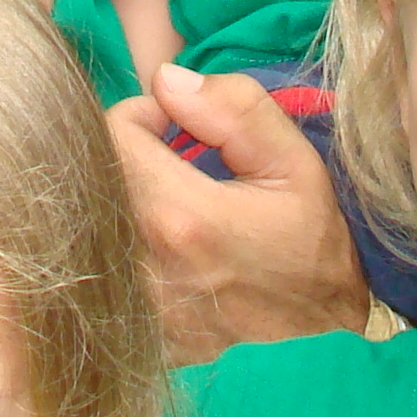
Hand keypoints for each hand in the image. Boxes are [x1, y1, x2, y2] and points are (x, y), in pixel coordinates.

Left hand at [108, 63, 368, 364]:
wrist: (325, 323)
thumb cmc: (311, 240)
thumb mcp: (294, 162)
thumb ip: (234, 109)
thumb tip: (166, 80)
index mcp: (182, 218)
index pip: (111, 136)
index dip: (141, 116)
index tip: (173, 126)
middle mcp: (146, 267)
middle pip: (91, 182)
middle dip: (125, 158)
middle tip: (169, 162)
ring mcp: (138, 311)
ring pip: (91, 229)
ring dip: (121, 203)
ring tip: (168, 204)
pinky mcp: (137, 336)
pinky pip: (104, 274)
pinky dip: (122, 251)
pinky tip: (165, 250)